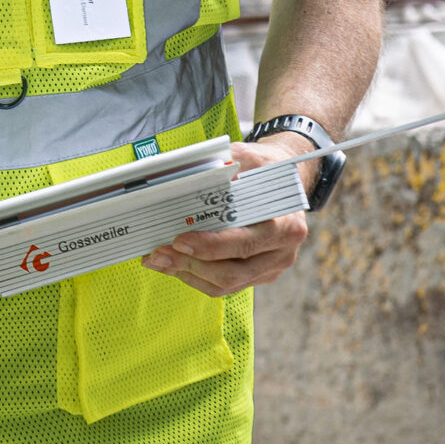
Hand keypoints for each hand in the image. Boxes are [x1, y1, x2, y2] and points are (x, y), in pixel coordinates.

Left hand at [140, 136, 312, 296]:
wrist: (280, 183)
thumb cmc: (263, 169)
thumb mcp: (248, 158)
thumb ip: (224, 167)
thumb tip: (191, 177)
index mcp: (285, 225)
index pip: (245, 243)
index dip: (210, 246)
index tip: (179, 240)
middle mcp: (281, 252)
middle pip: (232, 271)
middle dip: (190, 264)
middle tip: (159, 254)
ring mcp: (270, 268)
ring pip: (225, 284)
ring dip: (187, 273)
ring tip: (159, 259)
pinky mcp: (258, 276)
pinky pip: (224, 286)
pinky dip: (195, 277)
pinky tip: (174, 264)